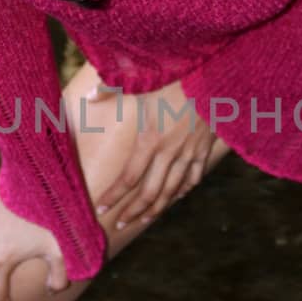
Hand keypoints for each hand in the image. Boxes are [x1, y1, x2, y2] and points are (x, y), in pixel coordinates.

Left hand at [91, 78, 219, 226]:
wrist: (213, 76)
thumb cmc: (174, 77)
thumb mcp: (141, 82)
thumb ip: (111, 89)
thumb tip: (88, 95)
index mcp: (150, 139)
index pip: (129, 178)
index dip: (114, 196)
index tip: (101, 209)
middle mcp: (170, 152)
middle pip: (150, 192)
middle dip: (133, 212)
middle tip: (120, 224)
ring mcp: (189, 152)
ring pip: (172, 190)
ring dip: (157, 207)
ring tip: (144, 219)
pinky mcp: (204, 148)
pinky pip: (194, 176)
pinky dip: (184, 189)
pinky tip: (176, 195)